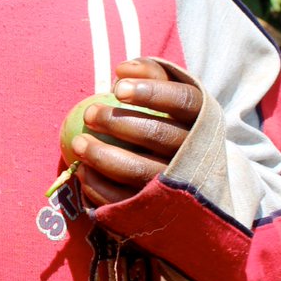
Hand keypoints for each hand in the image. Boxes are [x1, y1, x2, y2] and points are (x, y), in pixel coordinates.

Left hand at [71, 58, 202, 206]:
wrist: (192, 178)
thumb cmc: (171, 121)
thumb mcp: (170, 93)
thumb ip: (150, 73)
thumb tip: (121, 71)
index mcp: (202, 119)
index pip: (183, 101)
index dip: (152, 93)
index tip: (117, 88)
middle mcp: (195, 153)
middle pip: (158, 135)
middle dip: (118, 123)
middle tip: (89, 114)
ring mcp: (179, 185)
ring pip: (140, 171)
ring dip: (103, 156)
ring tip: (78, 142)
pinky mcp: (160, 210)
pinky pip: (127, 200)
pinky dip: (100, 187)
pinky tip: (82, 171)